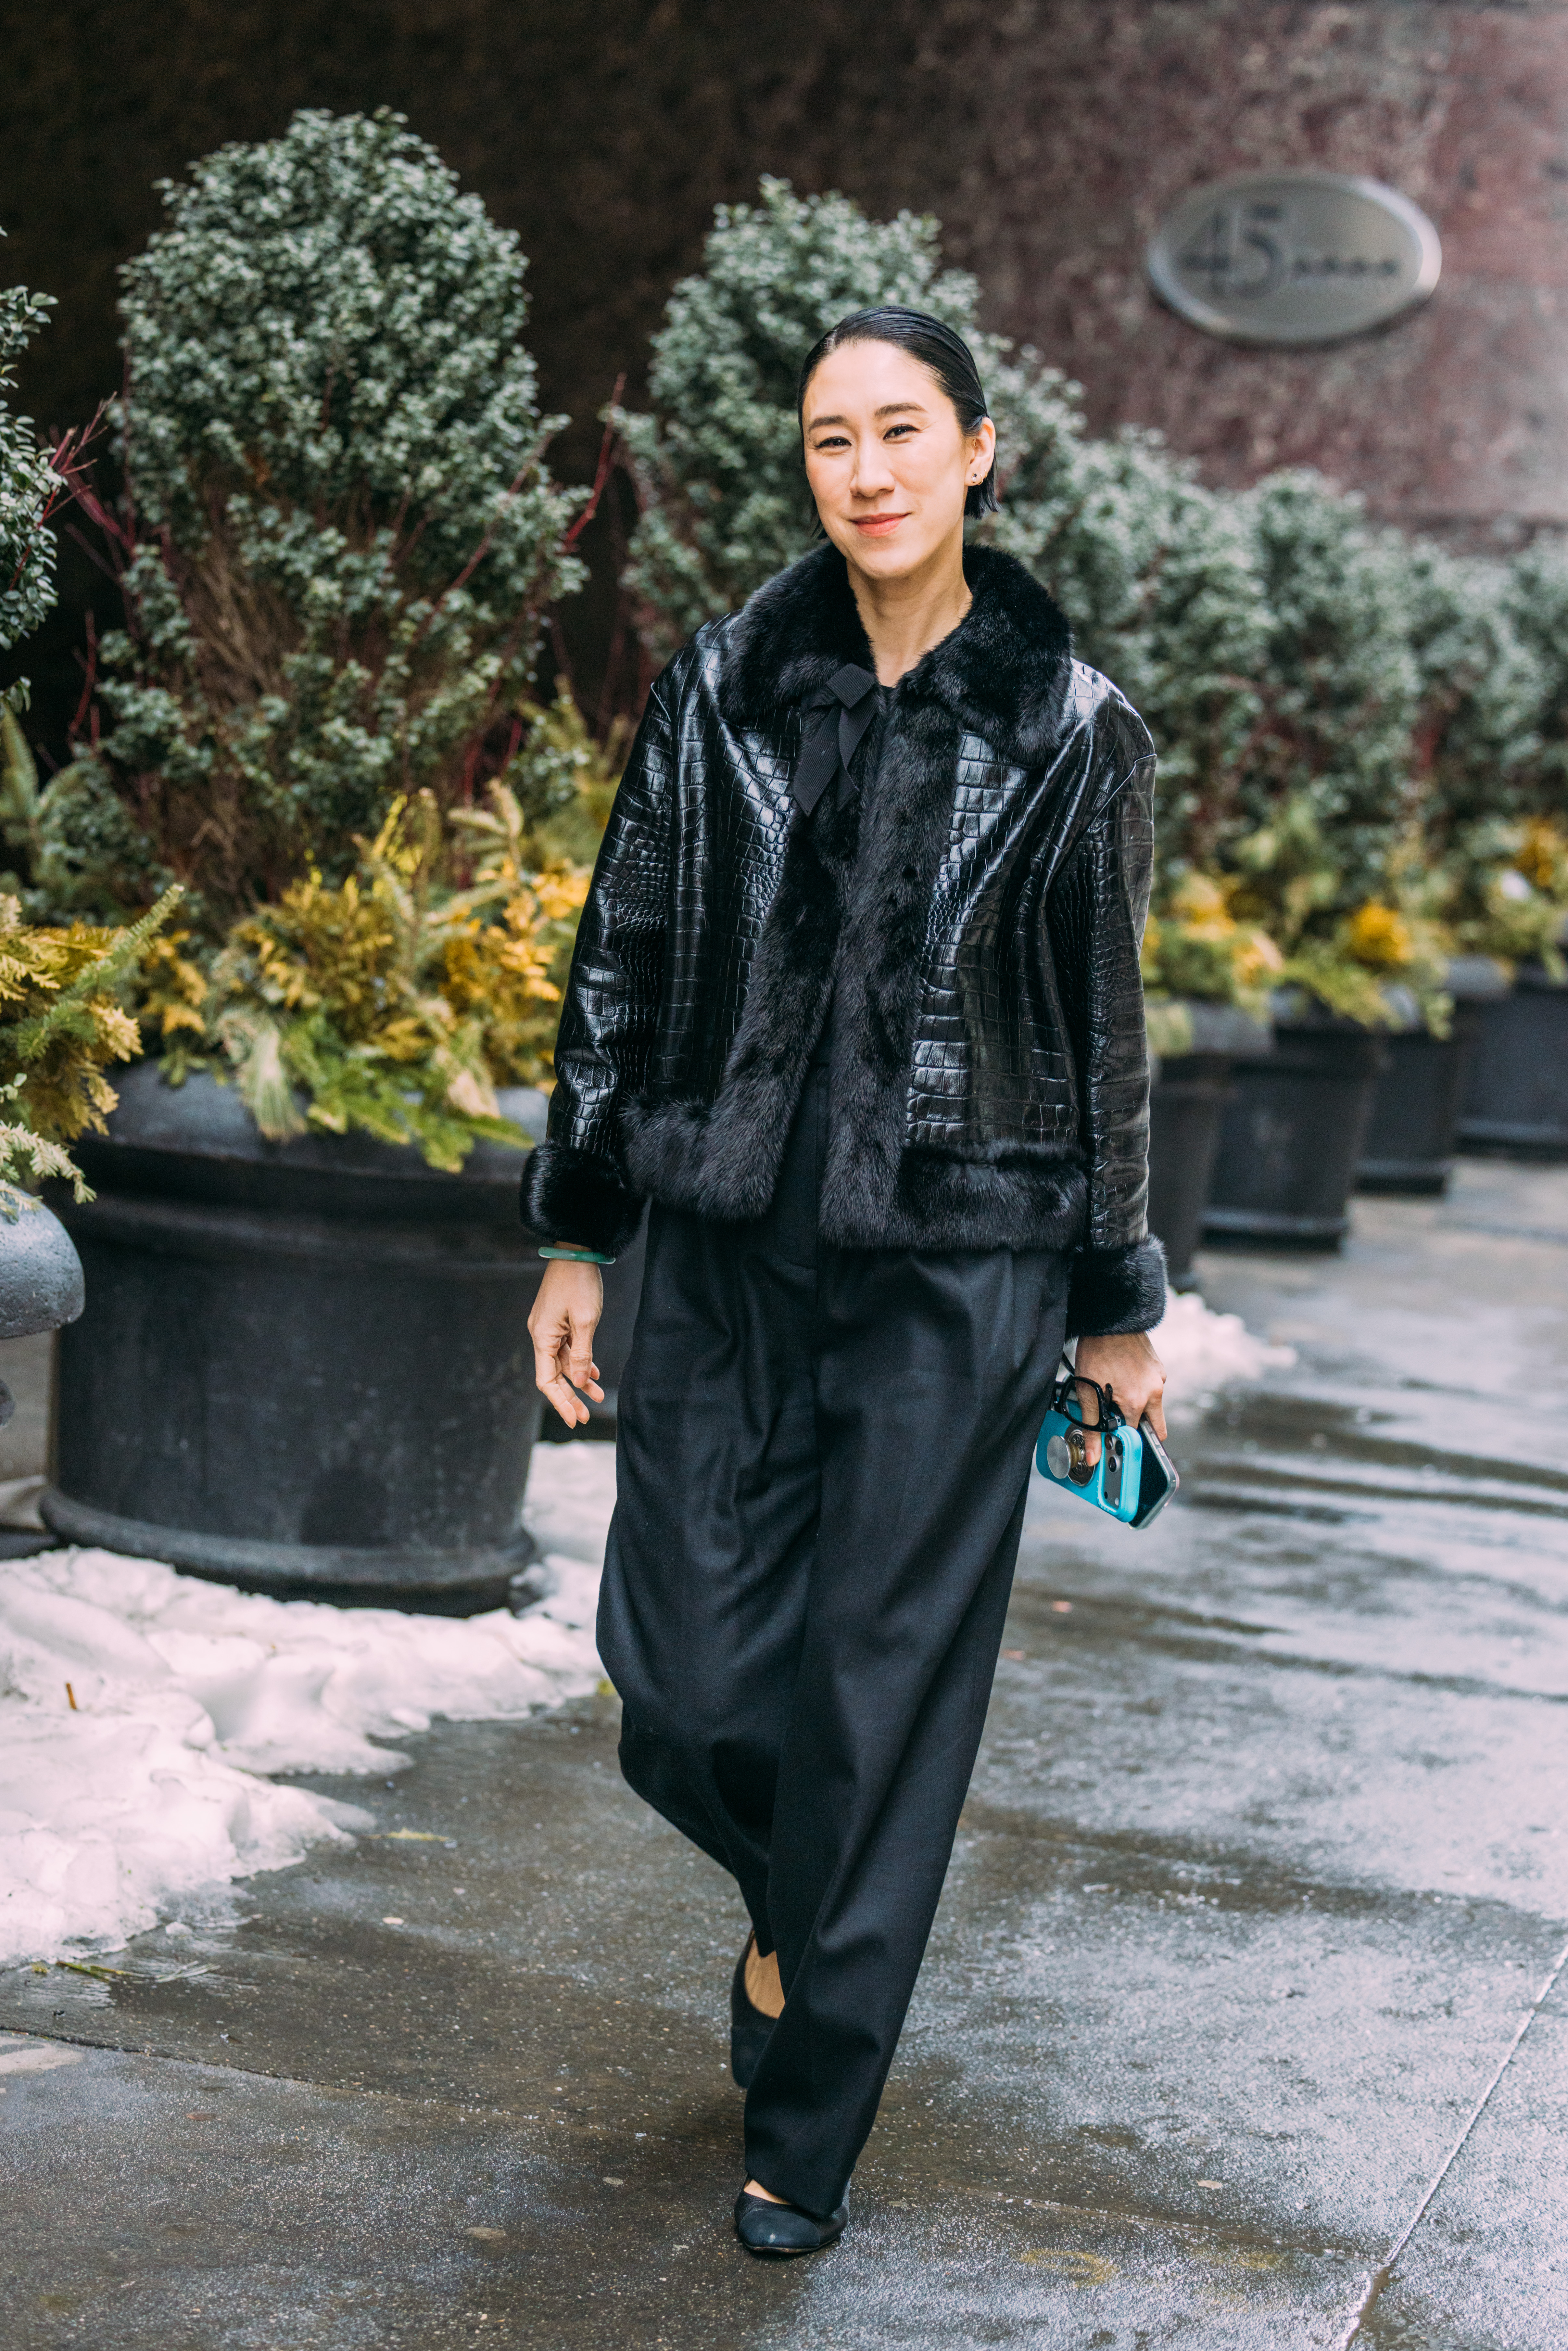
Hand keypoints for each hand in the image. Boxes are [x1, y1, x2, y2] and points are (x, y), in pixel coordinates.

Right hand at [528, 1258, 605, 1428]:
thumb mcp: (586, 1321)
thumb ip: (581, 1354)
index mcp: (542, 1336)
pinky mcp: (558, 1321)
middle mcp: (541, 1334)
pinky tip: (593, 1374)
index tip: (575, 1419)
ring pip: (563, 1363)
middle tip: (587, 1416)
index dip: (561, 1402)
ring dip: (579, 1379)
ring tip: (597, 1396)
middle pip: (554, 1375)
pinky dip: (580, 1362)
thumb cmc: (580, 1283)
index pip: (547, 1380)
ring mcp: (549, 1328)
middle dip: (570, 1397)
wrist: (576, 1252)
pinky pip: (567, 1348)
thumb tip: (579, 1383)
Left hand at [1071, 1329, 1166, 1467]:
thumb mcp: (1087, 1393)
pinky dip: (1140, 1389)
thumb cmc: (1097, 1351)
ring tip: (1113, 1391)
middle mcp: (1155, 1391)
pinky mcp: (1158, 1367)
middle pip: (1155, 1426)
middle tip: (1118, 1421)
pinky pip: (1152, 1387)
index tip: (1113, 1437)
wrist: (1110, 1318)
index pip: (1137, 1436)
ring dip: (1137, 1406)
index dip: (1123, 1439)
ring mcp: (1159, 1378)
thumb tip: (1094, 1457)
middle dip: (1138, 1429)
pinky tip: (1121, 1378)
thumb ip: (1092, 1428)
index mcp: (1138, 1402)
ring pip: (1152, 1405)